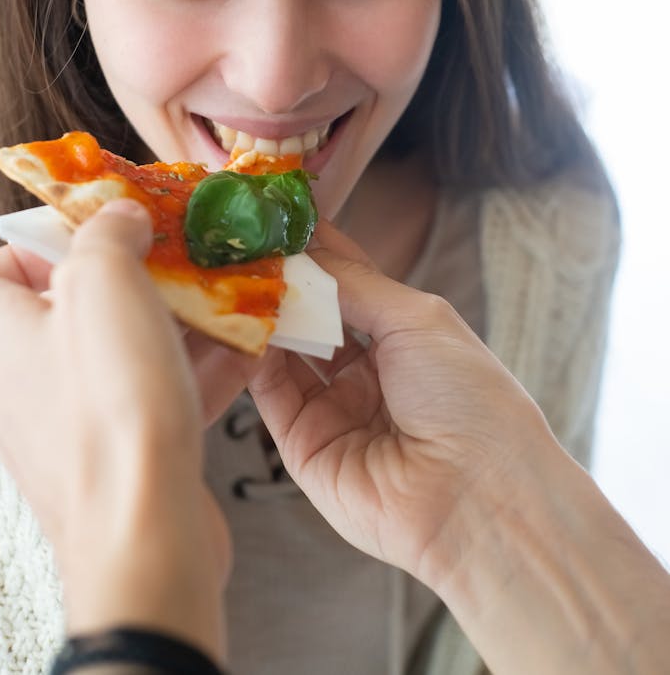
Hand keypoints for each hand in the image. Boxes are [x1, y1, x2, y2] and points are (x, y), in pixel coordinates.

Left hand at [0, 202, 228, 659]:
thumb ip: (106, 233)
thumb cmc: (110, 409)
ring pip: (112, 353)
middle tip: (172, 260)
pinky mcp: (111, 461)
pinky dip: (190, 371)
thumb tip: (119, 219)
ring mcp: (62, 427)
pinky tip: (243, 350)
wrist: (145, 537)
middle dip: (125, 279)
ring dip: (169, 321)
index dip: (19, 249)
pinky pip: (147, 398)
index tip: (83, 239)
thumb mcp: (104, 283)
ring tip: (222, 299)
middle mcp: (16, 383)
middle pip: (58, 310)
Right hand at [248, 222, 549, 588]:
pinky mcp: (304, 449)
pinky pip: (269, 395)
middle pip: (309, 315)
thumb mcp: (416, 319)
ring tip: (235, 275)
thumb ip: (353, 284)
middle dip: (279, 280)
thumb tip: (304, 249)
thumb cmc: (469, 398)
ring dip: (262, 314)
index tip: (274, 215)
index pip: (345, 282)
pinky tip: (242, 323)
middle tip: (242, 243)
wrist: (479, 499)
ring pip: (283, 351)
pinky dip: (251, 358)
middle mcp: (365, 373)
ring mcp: (333, 410)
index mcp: (402, 337)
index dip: (314, 250)